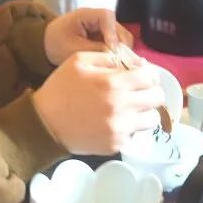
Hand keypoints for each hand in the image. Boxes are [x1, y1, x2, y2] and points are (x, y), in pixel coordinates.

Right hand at [33, 51, 163, 153]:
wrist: (44, 124)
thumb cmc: (61, 88)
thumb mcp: (80, 61)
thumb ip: (110, 58)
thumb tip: (137, 64)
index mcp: (113, 83)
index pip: (150, 77)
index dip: (149, 75)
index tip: (142, 78)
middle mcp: (121, 106)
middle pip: (157, 98)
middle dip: (150, 93)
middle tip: (140, 93)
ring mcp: (120, 128)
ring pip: (152, 119)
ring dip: (144, 112)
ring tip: (130, 110)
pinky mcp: (116, 145)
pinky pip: (136, 134)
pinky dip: (130, 128)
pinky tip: (115, 123)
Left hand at [43, 9, 133, 64]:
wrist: (47, 45)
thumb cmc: (56, 44)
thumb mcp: (72, 49)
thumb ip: (94, 50)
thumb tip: (115, 55)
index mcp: (86, 14)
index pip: (107, 17)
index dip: (113, 33)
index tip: (113, 51)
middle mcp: (99, 18)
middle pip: (119, 28)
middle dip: (121, 46)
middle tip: (120, 64)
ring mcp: (104, 28)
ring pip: (122, 37)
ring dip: (122, 51)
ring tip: (119, 66)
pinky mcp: (106, 38)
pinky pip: (119, 45)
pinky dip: (119, 54)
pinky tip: (116, 65)